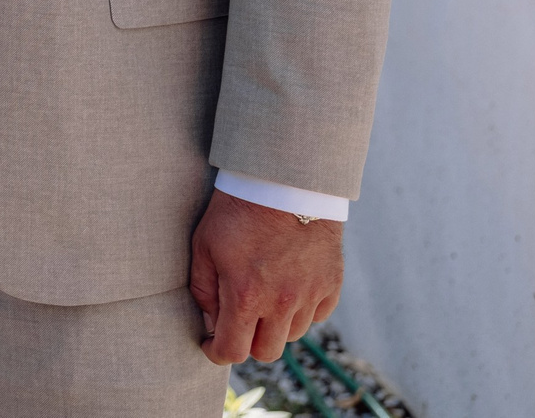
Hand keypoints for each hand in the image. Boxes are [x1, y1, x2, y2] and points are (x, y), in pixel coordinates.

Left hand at [188, 190, 342, 363]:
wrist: (285, 182)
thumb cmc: (237, 212)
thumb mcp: (204, 245)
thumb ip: (204, 289)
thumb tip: (210, 321)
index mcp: (245, 296)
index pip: (233, 351)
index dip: (216, 352)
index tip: (211, 343)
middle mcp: (281, 303)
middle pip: (266, 352)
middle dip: (246, 342)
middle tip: (236, 322)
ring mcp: (310, 295)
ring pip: (291, 335)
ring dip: (274, 326)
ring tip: (262, 298)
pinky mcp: (331, 285)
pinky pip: (315, 316)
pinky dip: (301, 310)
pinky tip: (287, 287)